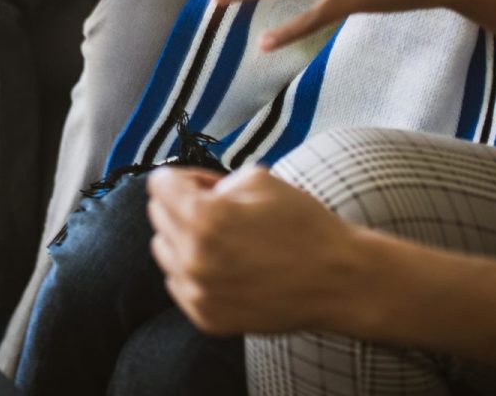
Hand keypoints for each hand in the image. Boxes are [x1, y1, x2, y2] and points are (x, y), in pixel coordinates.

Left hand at [147, 165, 365, 335]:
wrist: (338, 280)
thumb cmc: (304, 226)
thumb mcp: (259, 179)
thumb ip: (213, 180)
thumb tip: (192, 190)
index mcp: (204, 218)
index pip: (159, 184)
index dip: (184, 177)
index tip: (203, 185)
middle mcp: (193, 258)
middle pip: (157, 216)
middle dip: (183, 206)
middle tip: (220, 210)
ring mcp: (198, 293)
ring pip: (165, 252)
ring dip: (185, 241)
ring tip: (226, 242)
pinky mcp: (206, 317)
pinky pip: (179, 285)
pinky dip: (195, 272)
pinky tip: (229, 267)